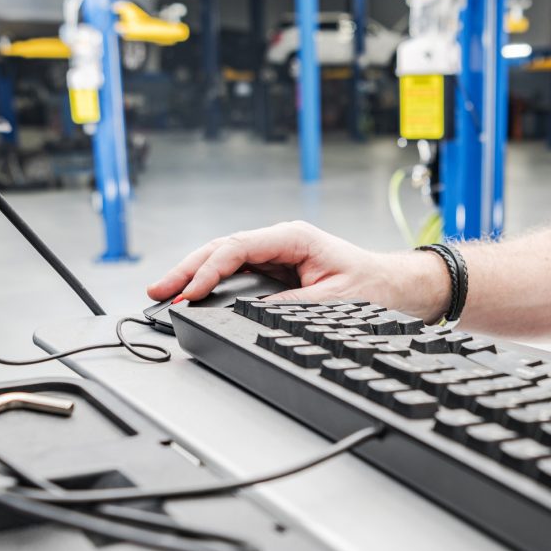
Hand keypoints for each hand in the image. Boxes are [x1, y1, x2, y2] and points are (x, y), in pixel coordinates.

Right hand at [146, 221, 449, 321]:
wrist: (394, 286)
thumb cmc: (371, 286)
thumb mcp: (333, 299)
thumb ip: (291, 305)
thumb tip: (252, 313)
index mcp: (293, 237)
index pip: (237, 248)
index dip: (208, 271)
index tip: (190, 294)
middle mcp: (280, 239)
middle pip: (222, 249)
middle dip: (187, 269)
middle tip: (156, 290)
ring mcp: (276, 252)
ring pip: (223, 258)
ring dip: (193, 274)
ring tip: (163, 292)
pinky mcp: (275, 267)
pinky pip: (235, 270)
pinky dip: (210, 280)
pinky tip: (191, 292)